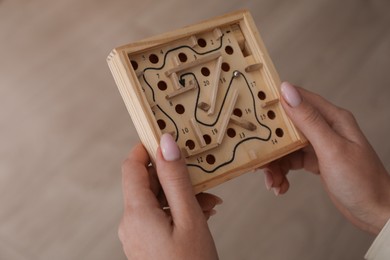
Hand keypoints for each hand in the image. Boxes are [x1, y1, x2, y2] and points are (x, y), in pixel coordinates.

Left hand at [118, 134, 219, 259]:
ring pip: (157, 200)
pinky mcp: (145, 243)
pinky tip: (201, 213)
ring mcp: (137, 234)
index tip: (167, 136)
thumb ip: (175, 178)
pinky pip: (159, 216)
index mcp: (137, 212)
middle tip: (201, 176)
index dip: (146, 147)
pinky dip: (178, 210)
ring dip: (181, 194)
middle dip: (174, 176)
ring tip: (209, 200)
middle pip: (147, 183)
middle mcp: (131, 222)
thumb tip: (164, 143)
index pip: (131, 166)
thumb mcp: (189, 217)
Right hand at [263, 82, 389, 233]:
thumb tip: (287, 90)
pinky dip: (283, 174)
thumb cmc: (362, 180)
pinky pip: (291, 162)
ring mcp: (319, 146)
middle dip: (272, 143)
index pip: (299, 99)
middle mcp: (324, 128)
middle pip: (288, 127)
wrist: (375, 212)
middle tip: (260, 159)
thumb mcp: (331, 148)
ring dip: (275, 165)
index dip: (276, 102)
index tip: (255, 109)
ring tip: (272, 182)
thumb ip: (308, 120)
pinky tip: (281, 186)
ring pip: (287, 147)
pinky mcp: (315, 161)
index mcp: (332, 118)